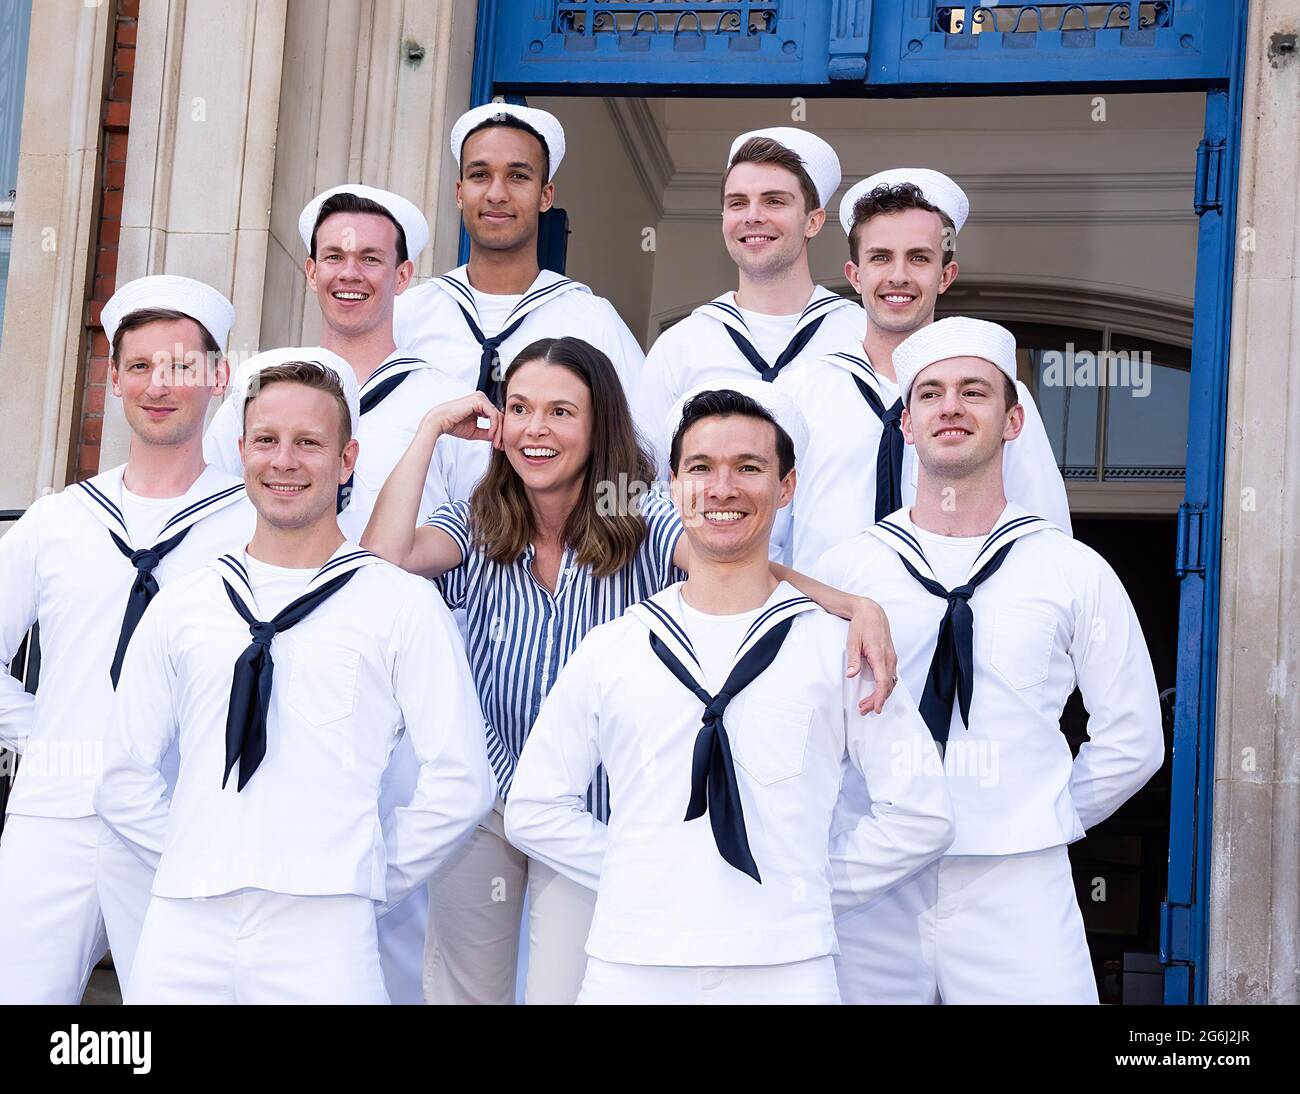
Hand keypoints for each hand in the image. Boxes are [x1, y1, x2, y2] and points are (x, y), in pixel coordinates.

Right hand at [422, 392, 500, 446]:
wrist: (440, 422)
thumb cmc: (453, 425)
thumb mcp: (475, 431)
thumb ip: (487, 433)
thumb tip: (498, 438)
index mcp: (480, 405)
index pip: (496, 417)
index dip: (499, 431)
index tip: (499, 444)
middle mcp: (481, 399)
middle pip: (499, 416)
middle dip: (500, 433)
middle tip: (500, 446)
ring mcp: (481, 398)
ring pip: (498, 416)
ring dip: (498, 431)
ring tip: (495, 443)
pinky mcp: (479, 400)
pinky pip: (493, 415)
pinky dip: (494, 427)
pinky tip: (490, 435)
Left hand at [846, 596, 897, 715]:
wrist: (872, 612)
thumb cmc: (862, 625)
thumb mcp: (853, 641)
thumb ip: (853, 659)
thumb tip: (850, 674)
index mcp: (879, 656)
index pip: (882, 682)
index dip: (879, 697)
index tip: (876, 708)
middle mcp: (889, 658)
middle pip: (887, 686)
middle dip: (877, 700)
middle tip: (864, 709)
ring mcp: (891, 657)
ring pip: (890, 682)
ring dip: (881, 694)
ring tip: (867, 704)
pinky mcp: (890, 656)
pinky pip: (890, 675)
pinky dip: (884, 686)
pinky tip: (876, 691)